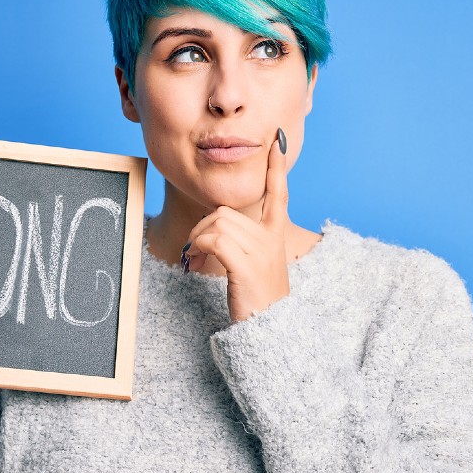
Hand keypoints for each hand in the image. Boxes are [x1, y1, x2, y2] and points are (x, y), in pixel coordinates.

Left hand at [184, 130, 290, 321]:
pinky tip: (194, 263)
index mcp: (275, 236)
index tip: (276, 142)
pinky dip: (198, 248)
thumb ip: (244, 240)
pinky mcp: (245, 265)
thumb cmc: (258, 298)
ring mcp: (260, 251)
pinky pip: (214, 240)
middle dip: (202, 228)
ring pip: (216, 224)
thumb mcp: (256, 263)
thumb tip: (215, 224)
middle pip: (226, 212)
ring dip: (197, 240)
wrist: (269, 330)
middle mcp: (270, 239)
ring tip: (194, 259)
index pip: (278, 194)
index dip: (276, 168)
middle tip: (194, 250)